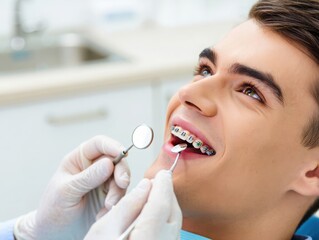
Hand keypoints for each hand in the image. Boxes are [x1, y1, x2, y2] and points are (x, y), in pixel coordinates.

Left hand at [14, 135, 129, 239]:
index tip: (122, 154)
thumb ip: (88, 177)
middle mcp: (93, 167)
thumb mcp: (67, 192)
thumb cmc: (53, 211)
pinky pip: (121, 194)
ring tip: (107, 207)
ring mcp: (102, 181)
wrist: (54, 235)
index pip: (99, 144)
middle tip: (122, 184)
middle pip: (115, 159)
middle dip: (121, 171)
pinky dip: (117, 203)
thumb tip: (109, 163)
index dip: (112, 146)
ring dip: (118, 192)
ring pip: (121, 177)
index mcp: (79, 159)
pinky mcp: (109, 196)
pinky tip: (104, 213)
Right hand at [85, 170, 181, 239]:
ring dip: (168, 205)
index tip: (162, 173)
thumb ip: (127, 206)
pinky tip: (155, 213)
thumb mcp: (103, 229)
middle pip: (172, 214)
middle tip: (159, 180)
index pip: (161, 206)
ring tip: (156, 194)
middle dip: (167, 193)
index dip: (163, 186)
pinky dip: (166, 219)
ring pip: (175, 224)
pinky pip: (171, 233)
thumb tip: (144, 186)